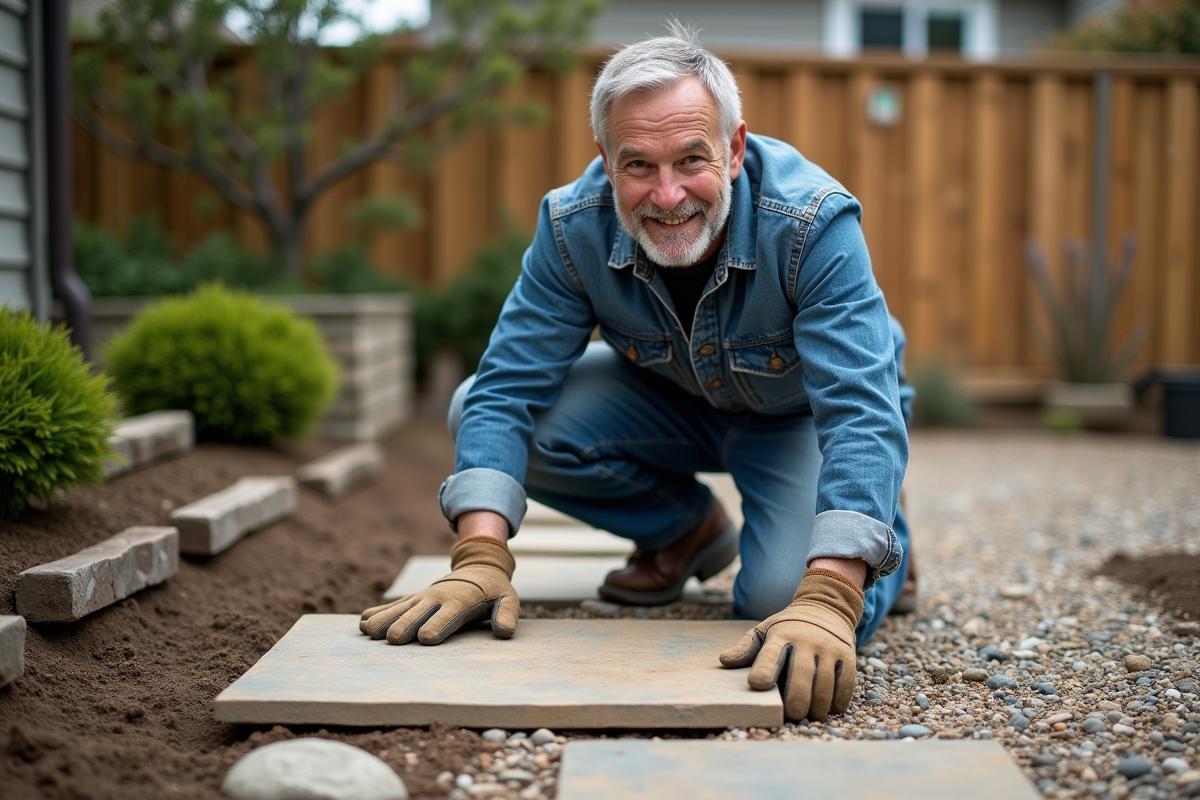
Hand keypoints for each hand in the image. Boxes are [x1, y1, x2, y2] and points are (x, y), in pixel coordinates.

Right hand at [360, 535, 518, 644]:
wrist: (478, 566)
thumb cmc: (495, 589)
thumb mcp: (508, 599)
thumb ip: (507, 614)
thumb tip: (505, 632)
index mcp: (460, 601)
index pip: (448, 615)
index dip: (437, 626)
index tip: (425, 639)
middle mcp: (437, 598)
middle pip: (418, 614)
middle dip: (406, 626)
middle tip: (394, 640)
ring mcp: (423, 598)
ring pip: (400, 609)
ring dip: (385, 620)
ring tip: (368, 631)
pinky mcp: (414, 598)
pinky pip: (394, 606)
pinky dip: (379, 613)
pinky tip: (363, 622)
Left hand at [719, 568, 863, 720]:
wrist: (827, 607)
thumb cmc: (788, 627)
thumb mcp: (764, 630)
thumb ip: (746, 647)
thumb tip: (724, 661)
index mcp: (780, 635)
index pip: (770, 654)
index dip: (764, 670)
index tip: (757, 685)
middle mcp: (805, 640)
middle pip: (801, 676)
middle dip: (796, 700)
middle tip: (792, 714)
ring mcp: (828, 647)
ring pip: (824, 684)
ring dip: (817, 706)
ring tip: (810, 716)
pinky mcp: (846, 655)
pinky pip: (845, 683)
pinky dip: (838, 700)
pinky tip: (830, 708)